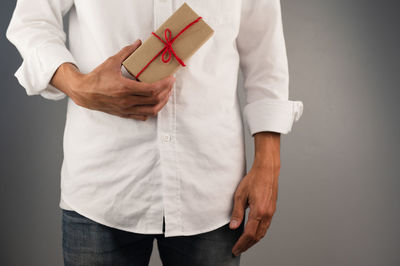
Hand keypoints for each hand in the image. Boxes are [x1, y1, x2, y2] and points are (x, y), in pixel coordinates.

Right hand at [51, 39, 175, 120]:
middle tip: (170, 85)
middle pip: (155, 100)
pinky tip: (154, 103)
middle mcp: (127, 101)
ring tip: (166, 95)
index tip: (171, 79)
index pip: (152, 89)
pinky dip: (151, 111)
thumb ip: (126, 52)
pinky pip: (142, 116)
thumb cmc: (97, 77)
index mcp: (125, 88)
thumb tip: (139, 43)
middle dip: (166, 92)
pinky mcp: (124, 114)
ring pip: (151, 111)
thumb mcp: (111, 62)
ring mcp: (126, 109)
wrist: (84, 93)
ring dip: (161, 103)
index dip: (164, 84)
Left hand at [229, 132, 280, 255]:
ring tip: (244, 244)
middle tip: (238, 250)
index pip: (249, 234)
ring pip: (262, 232)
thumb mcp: (240, 195)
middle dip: (247, 245)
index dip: (241, 244)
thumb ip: (237, 212)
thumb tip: (233, 227)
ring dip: (253, 240)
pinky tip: (253, 233)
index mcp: (258, 211)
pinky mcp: (272, 209)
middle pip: (257, 236)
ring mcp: (271, 212)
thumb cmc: (253, 179)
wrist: (267, 170)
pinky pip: (266, 226)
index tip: (235, 249)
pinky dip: (258, 233)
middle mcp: (267, 214)